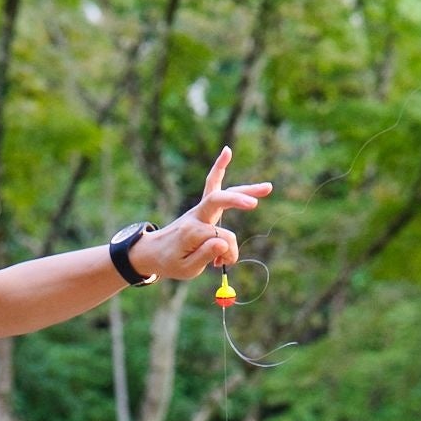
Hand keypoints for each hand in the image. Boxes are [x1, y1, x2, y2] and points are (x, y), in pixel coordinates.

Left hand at [132, 147, 269, 280]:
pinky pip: (213, 183)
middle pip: (218, 200)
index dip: (228, 253)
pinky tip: (227, 151)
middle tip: (254, 205)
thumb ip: (204, 255)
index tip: (221, 264)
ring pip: (220, 190)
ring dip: (244, 189)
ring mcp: (199, 209)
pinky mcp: (204, 208)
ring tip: (268, 188)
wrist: (153, 252)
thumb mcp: (186, 269)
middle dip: (236, 201)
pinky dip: (220, 168)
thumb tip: (224, 243)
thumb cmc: (170, 263)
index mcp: (192, 232)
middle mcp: (195, 216)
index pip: (221, 239)